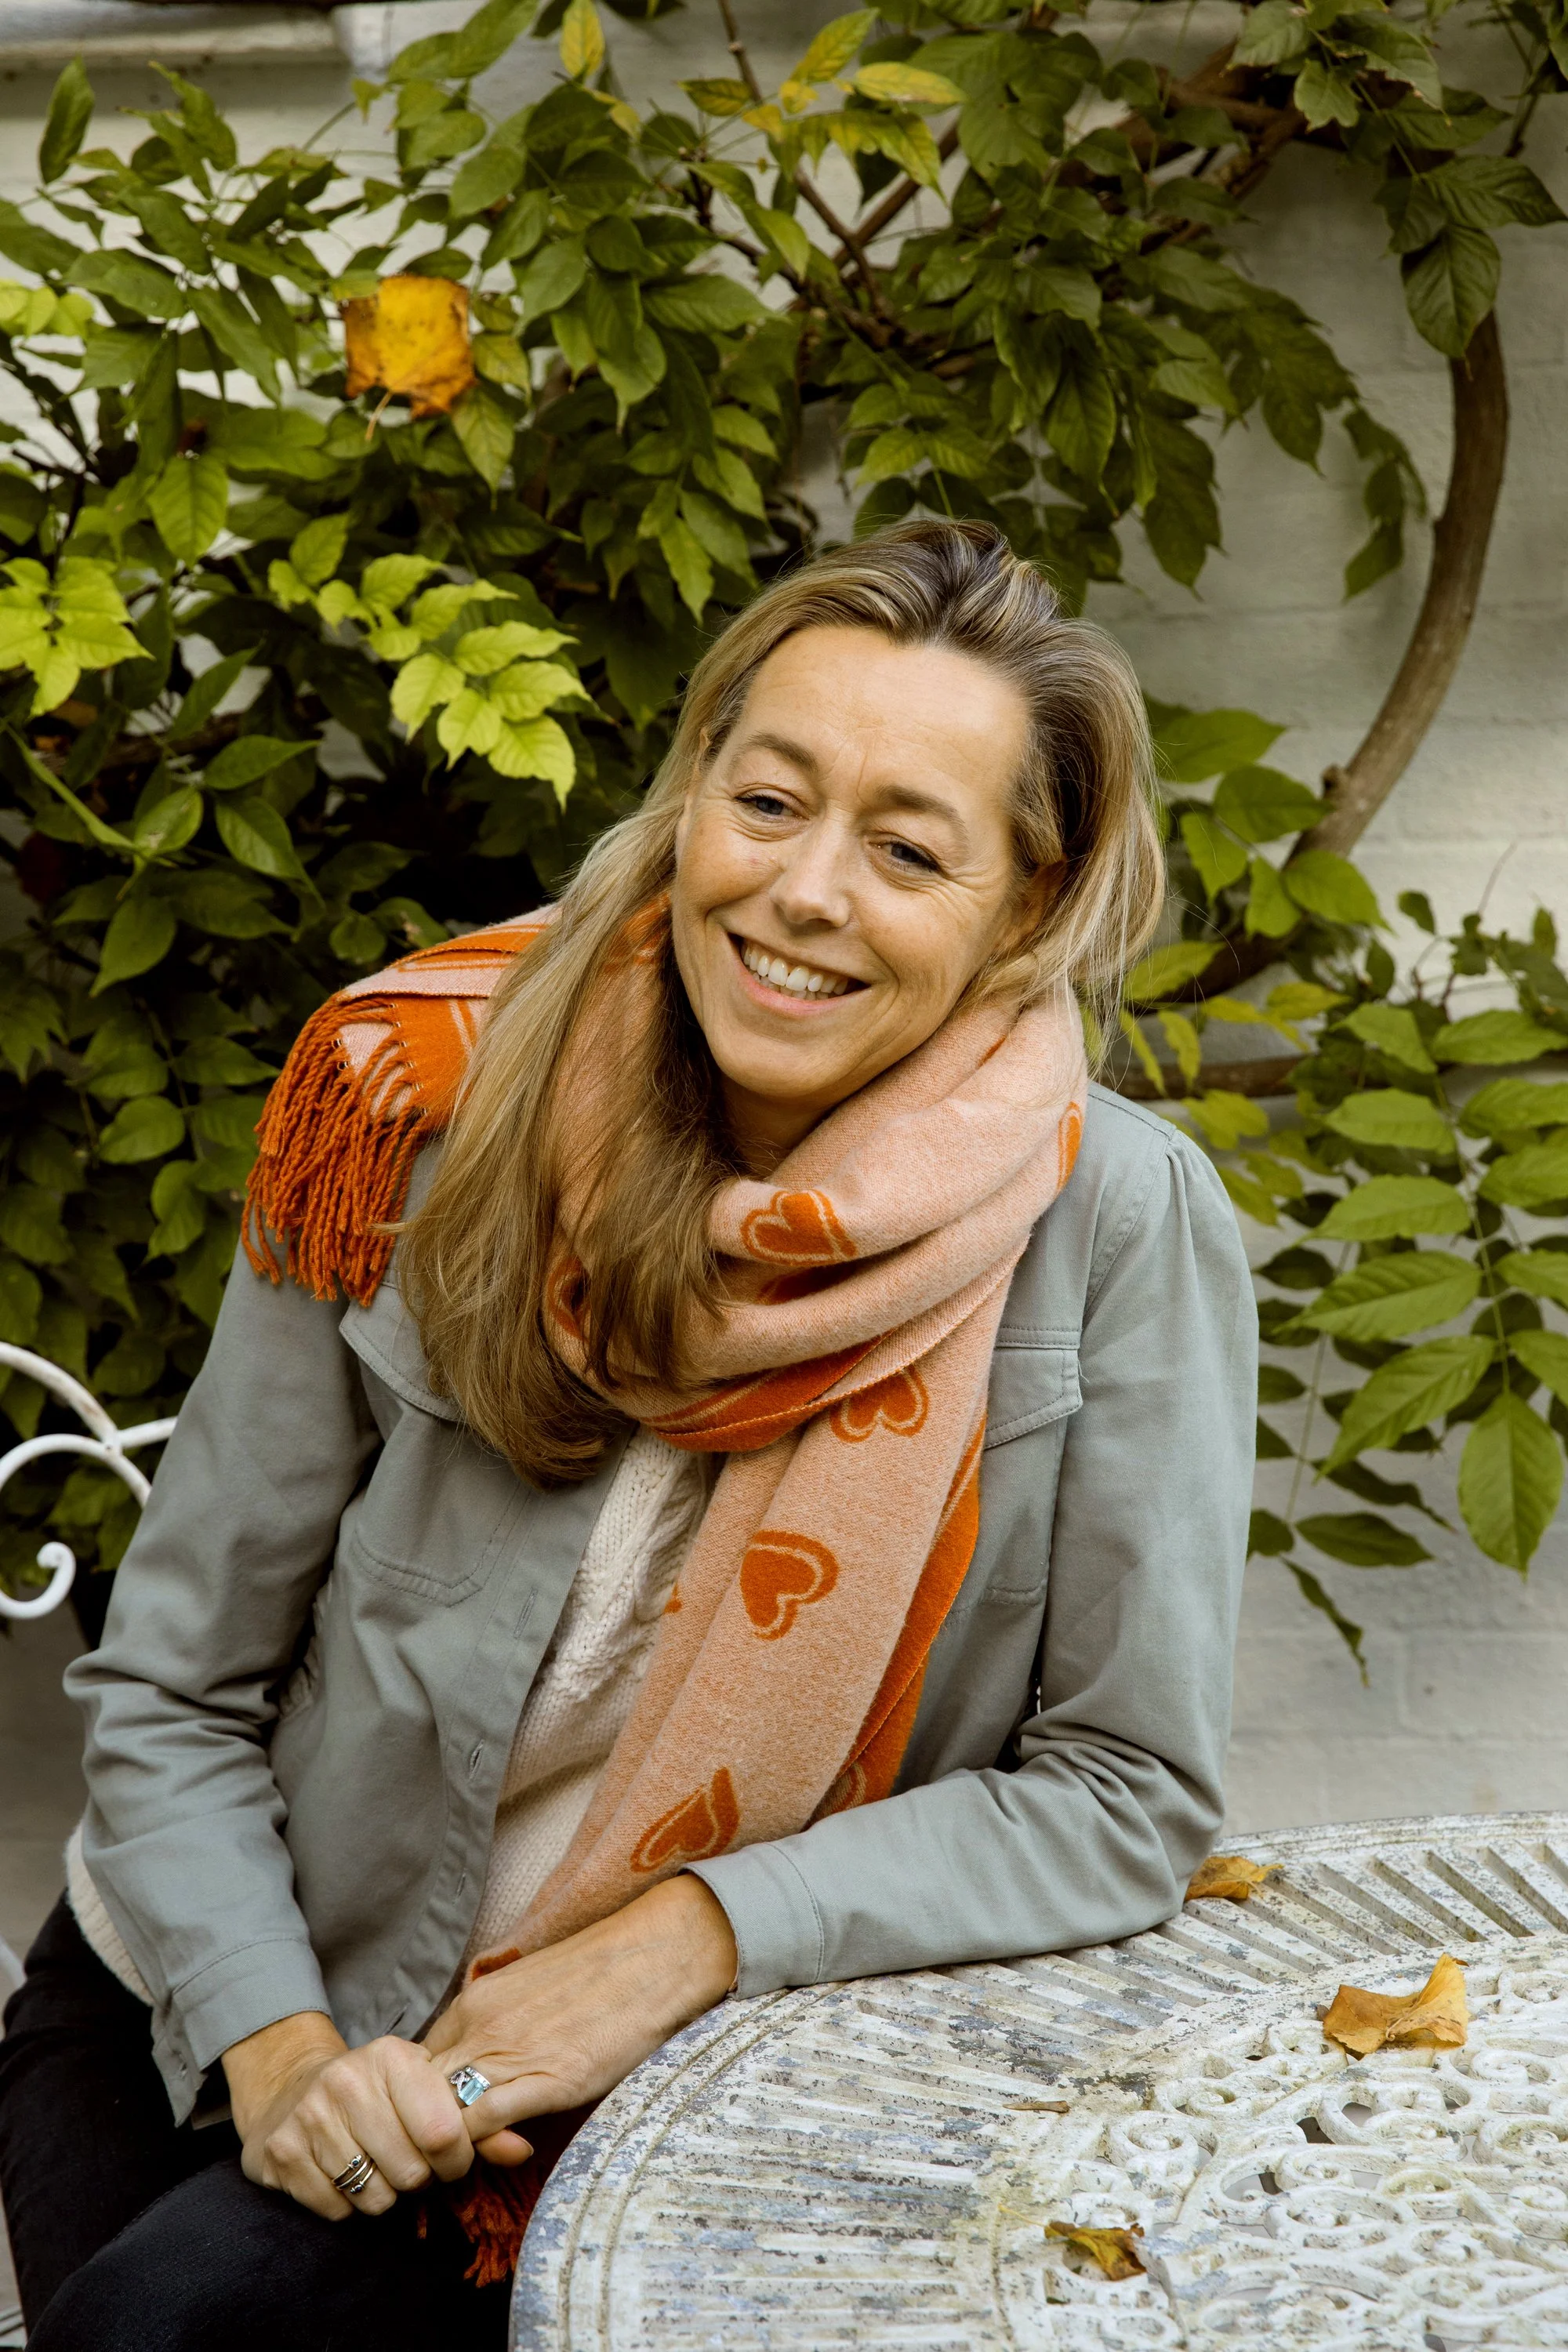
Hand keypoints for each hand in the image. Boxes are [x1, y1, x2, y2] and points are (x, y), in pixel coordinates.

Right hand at [223, 2011, 474, 2220]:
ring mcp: (309, 2117)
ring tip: (375, 2163)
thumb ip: (476, 2119)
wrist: (291, 2086)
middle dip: (419, 2179)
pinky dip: (347, 2203)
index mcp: (391, 2057)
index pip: (443, 2132)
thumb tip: (521, 2150)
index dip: (456, 2160)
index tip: (451, 2159)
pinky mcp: (281, 2154)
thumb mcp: (424, 2086)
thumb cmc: (376, 2090)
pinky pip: (337, 2209)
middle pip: (411, 2172)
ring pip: (375, 2197)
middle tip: (408, 2160)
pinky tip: (341, 2171)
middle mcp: (346, 2081)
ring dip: (384, 2194)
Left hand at [423, 1874, 737, 2164]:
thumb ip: (495, 2029)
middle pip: (415, 2094)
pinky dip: (482, 2147)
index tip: (433, 2126)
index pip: (412, 2067)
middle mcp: (479, 2026)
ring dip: (446, 2147)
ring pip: (441, 2114)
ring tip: (466, 2164)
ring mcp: (509, 2053)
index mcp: (473, 2003)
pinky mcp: (546, 2079)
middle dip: (419, 2133)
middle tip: (439, 2158)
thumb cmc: (598, 1974)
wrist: (652, 1957)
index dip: (414, 2105)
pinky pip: (484, 2123)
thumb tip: (479, 2071)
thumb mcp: (527, 1994)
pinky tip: (507, 2151)